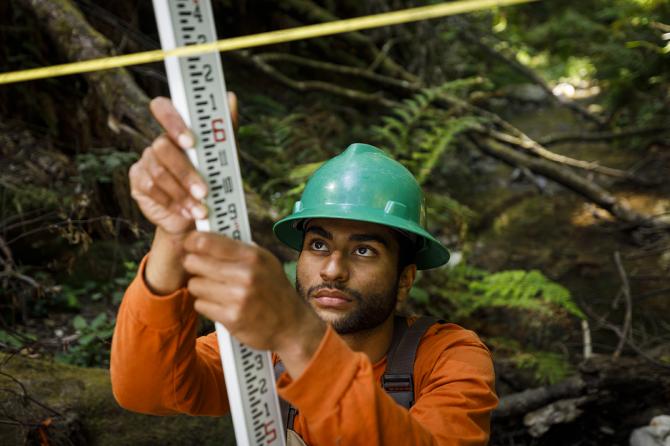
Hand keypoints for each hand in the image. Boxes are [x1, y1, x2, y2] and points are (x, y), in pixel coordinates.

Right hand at [128, 93, 238, 235]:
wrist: (197, 220)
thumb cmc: (211, 183)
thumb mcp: (224, 158)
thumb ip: (226, 130)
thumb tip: (230, 97)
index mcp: (178, 130)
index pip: (163, 108)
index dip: (173, 121)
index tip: (190, 142)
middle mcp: (160, 142)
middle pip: (162, 147)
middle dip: (185, 172)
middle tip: (204, 191)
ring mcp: (146, 161)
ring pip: (158, 172)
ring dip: (182, 193)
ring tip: (200, 208)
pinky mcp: (138, 181)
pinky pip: (150, 188)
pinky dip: (173, 202)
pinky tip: (188, 212)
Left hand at [182, 231, 325, 374]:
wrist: (292, 325)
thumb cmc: (274, 290)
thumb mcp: (265, 261)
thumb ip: (238, 249)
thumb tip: (206, 236)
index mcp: (253, 256)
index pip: (206, 241)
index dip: (192, 242)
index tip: (190, 245)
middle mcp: (246, 274)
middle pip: (194, 262)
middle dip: (194, 266)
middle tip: (202, 270)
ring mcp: (238, 297)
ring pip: (195, 285)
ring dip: (201, 288)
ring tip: (217, 290)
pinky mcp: (232, 318)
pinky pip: (200, 305)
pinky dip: (207, 305)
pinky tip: (221, 305)